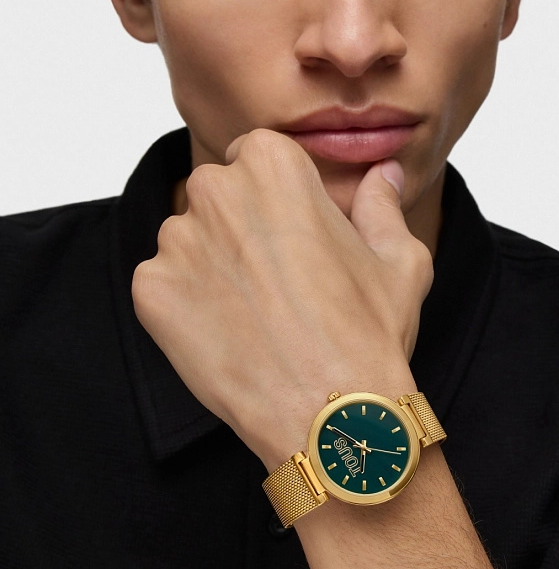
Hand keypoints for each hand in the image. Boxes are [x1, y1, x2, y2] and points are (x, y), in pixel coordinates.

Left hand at [131, 129, 433, 470]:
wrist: (330, 412)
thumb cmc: (370, 331)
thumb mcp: (398, 257)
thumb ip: (381, 204)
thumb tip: (382, 175)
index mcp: (273, 164)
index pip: (259, 156)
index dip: (280, 195)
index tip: (298, 230)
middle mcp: (215, 190)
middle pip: (220, 194)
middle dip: (244, 224)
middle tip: (281, 275)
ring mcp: (176, 242)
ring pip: (191, 239)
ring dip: (216, 263)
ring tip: (258, 311)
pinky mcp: (150, 292)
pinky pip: (166, 284)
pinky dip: (191, 303)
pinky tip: (232, 332)